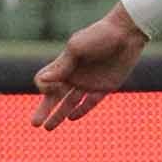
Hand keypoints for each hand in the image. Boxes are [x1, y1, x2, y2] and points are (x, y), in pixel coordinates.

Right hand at [32, 6, 146, 129]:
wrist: (126, 33)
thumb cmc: (99, 35)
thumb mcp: (77, 47)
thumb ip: (62, 66)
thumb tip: (43, 82)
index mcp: (64, 65)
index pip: (45, 81)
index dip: (44, 88)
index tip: (49, 88)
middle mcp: (74, 75)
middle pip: (54, 97)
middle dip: (44, 110)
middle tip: (35, 124)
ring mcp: (89, 82)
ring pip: (70, 103)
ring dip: (59, 115)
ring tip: (48, 127)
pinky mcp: (105, 87)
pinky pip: (90, 103)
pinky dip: (81, 110)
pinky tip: (72, 118)